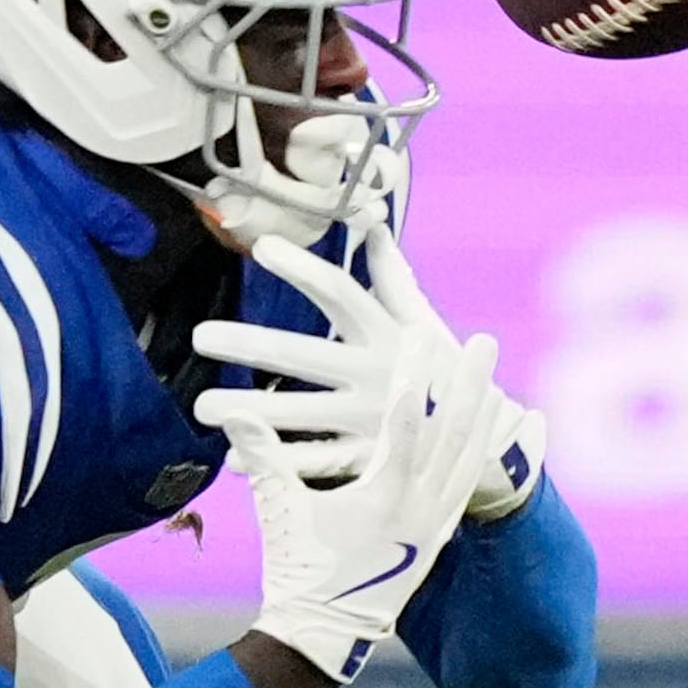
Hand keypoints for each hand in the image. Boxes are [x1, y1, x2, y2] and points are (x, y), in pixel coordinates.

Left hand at [191, 229, 538, 516]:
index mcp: (388, 335)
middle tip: (200, 336)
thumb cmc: (443, 374)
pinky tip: (234, 459)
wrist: (487, 443)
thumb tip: (374, 226)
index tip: (263, 246)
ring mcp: (371, 418)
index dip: (304, 268)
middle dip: (252, 345)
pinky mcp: (368, 460)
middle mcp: (377, 373)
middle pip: (305, 355)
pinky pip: (314, 462)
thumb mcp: (425, 324)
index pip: (341, 294)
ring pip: (300, 413)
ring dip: (249, 411)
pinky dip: (275, 462)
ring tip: (201, 407)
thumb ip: (394, 279)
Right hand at [194, 240, 498, 682]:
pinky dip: (489, 461)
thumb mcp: (280, 512)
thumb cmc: (298, 571)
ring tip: (502, 384)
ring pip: (470, 461)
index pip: (405, 423)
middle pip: (455, 433)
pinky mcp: (438, 538)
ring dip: (488, 419)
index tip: (419, 334)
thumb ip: (265, 458)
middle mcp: (420, 507)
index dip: (412, 375)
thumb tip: (232, 413)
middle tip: (481, 342)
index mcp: (384, 496)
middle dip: (469, 384)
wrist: (324, 636)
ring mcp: (435, 524)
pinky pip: (470, 488)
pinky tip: (497, 447)